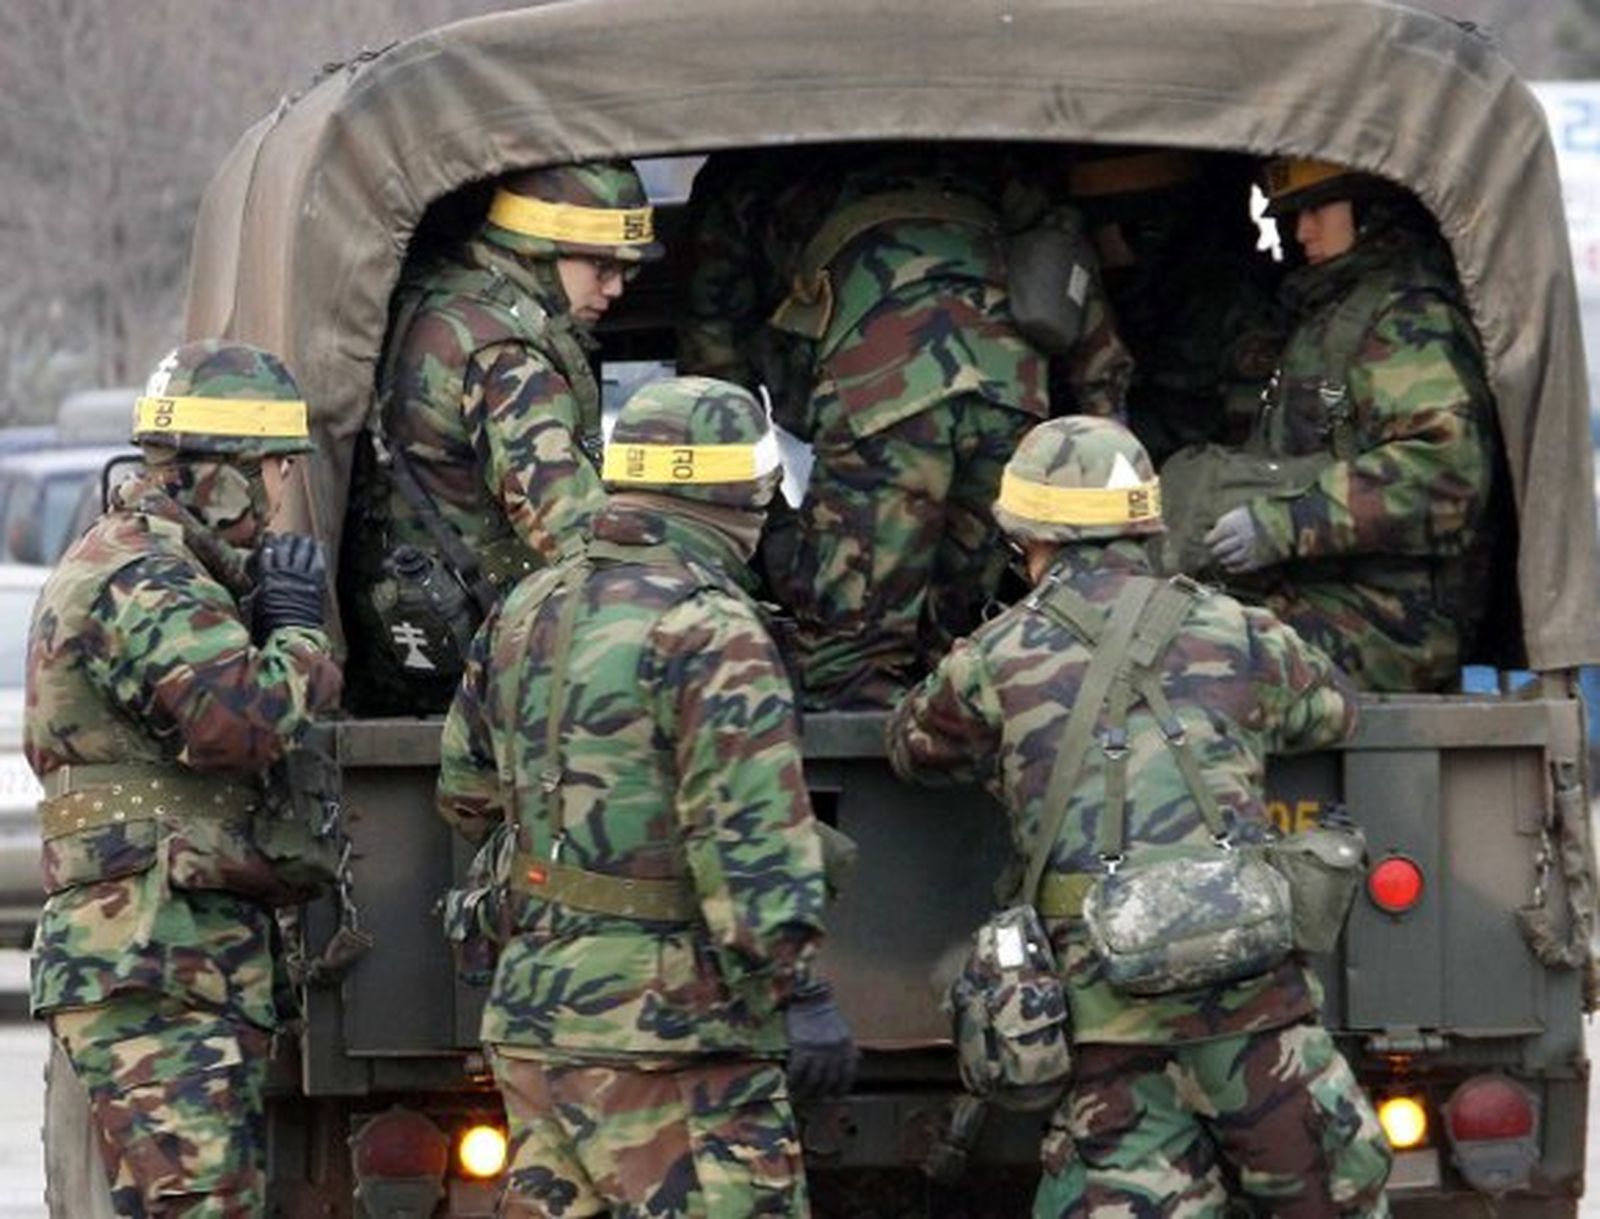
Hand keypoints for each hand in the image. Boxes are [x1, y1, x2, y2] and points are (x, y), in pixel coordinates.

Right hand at [254, 532, 326, 633]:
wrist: (290, 633)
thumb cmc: (269, 625)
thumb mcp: (255, 609)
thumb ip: (252, 599)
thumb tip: (246, 598)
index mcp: (266, 578)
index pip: (266, 554)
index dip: (269, 543)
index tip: (270, 537)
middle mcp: (283, 574)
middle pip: (284, 548)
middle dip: (286, 540)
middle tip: (288, 538)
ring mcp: (300, 577)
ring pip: (301, 551)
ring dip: (302, 543)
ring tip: (304, 538)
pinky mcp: (314, 582)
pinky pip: (317, 562)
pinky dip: (318, 552)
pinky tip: (319, 545)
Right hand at [784, 980, 857, 1100]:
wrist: (809, 996)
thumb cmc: (825, 1012)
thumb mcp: (843, 1028)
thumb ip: (848, 1045)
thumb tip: (857, 1059)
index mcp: (847, 1045)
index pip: (848, 1074)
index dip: (841, 1088)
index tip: (834, 1096)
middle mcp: (835, 1050)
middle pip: (830, 1080)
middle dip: (821, 1093)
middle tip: (813, 1100)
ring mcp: (819, 1049)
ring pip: (814, 1080)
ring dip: (807, 1092)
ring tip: (801, 1097)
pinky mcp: (802, 1046)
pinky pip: (798, 1071)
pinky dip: (794, 1081)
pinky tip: (791, 1086)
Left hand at [1204, 506, 1265, 573]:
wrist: (1289, 522)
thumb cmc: (1263, 515)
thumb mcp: (1243, 512)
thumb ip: (1228, 522)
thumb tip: (1213, 533)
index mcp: (1236, 523)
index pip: (1214, 537)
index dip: (1210, 540)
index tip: (1209, 541)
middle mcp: (1241, 537)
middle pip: (1220, 549)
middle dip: (1216, 551)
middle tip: (1216, 551)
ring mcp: (1250, 550)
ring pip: (1229, 559)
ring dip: (1224, 559)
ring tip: (1223, 558)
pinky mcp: (1259, 560)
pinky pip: (1241, 567)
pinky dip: (1233, 568)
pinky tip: (1230, 566)